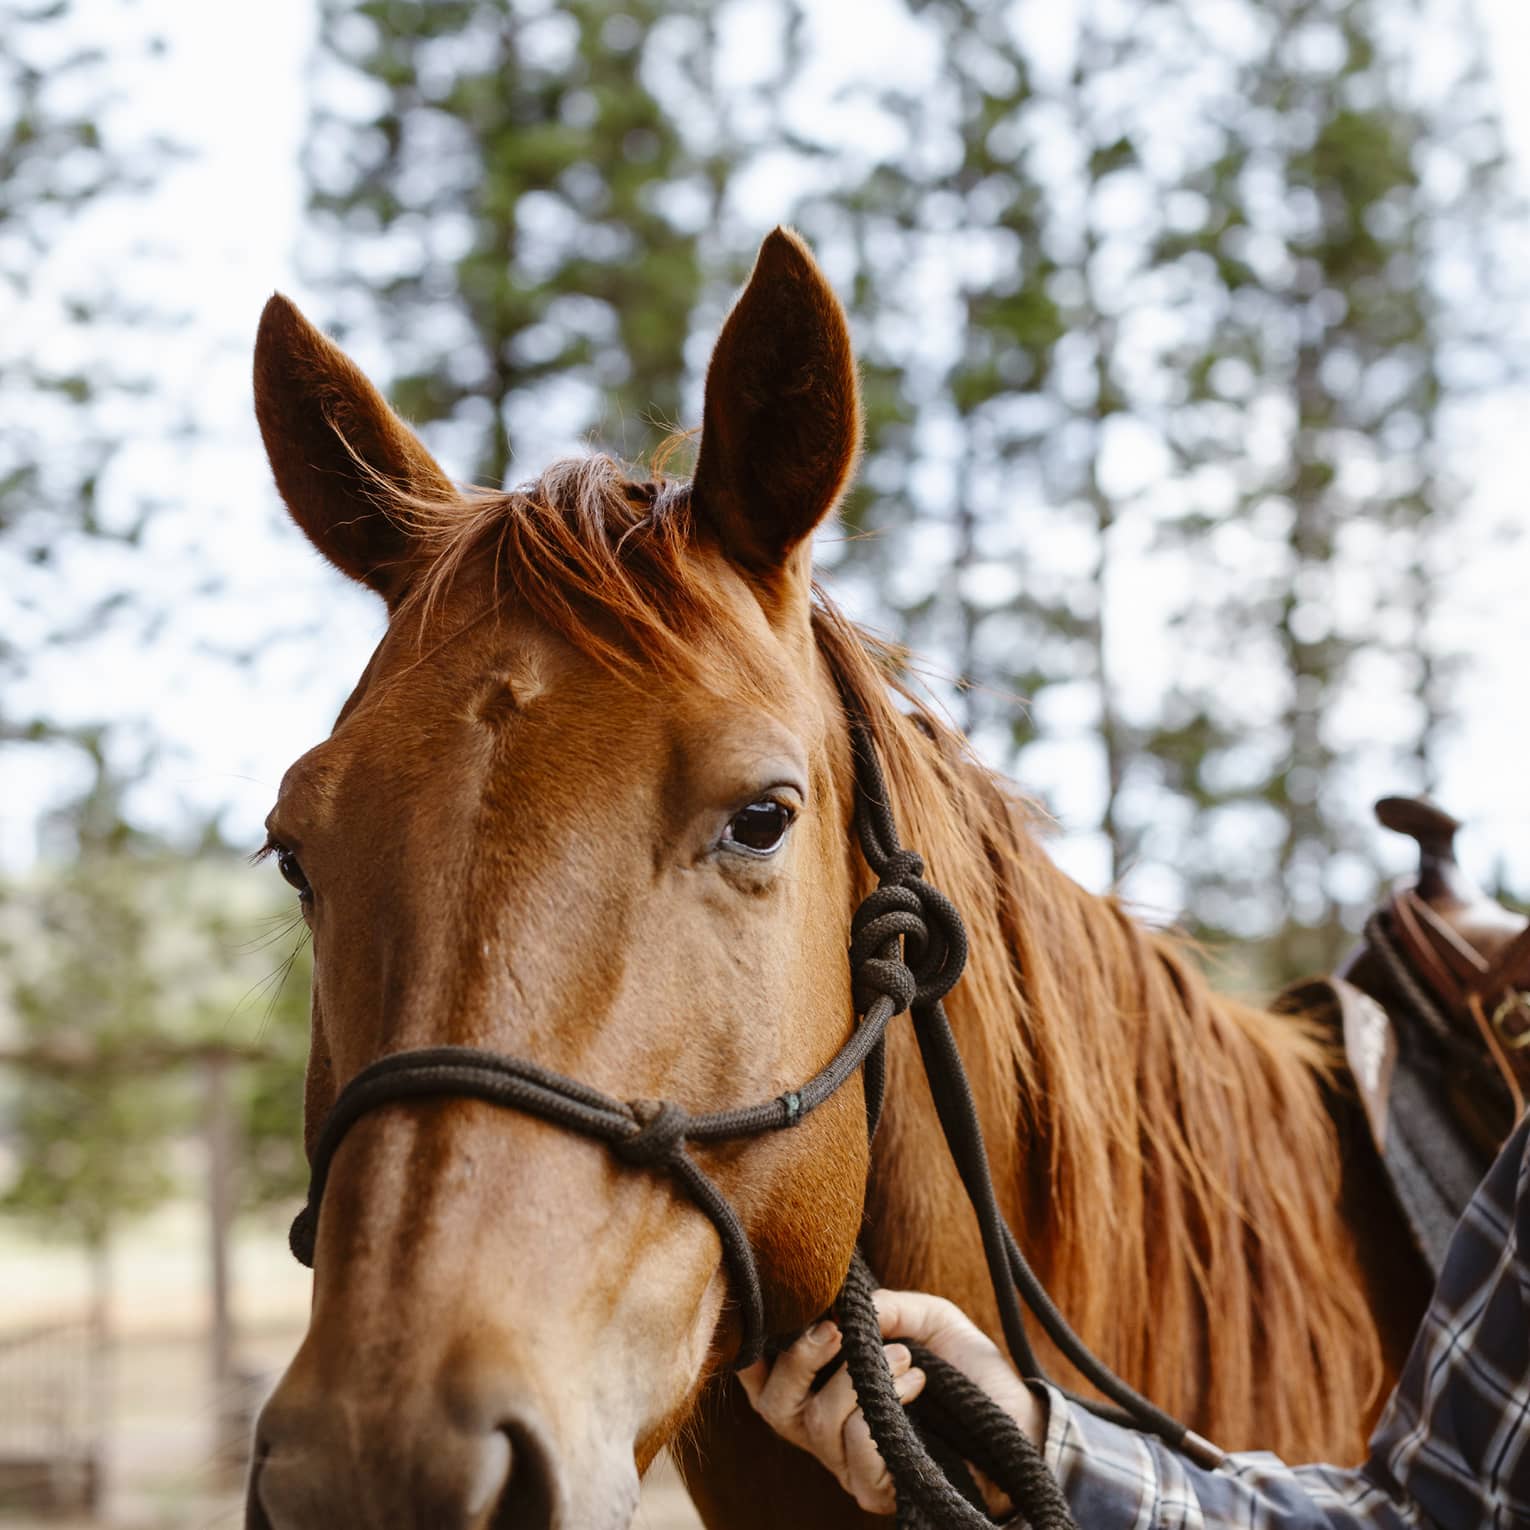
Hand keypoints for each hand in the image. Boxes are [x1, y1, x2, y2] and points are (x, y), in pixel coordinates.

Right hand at [739, 1289, 1044, 1516]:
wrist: (1019, 1422)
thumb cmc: (969, 1371)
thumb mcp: (929, 1319)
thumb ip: (888, 1306)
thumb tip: (849, 1306)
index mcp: (826, 1389)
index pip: (765, 1382)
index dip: (757, 1355)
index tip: (782, 1318)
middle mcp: (827, 1431)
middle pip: (775, 1406)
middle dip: (799, 1360)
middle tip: (835, 1331)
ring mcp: (849, 1465)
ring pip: (821, 1422)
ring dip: (862, 1379)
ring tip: (906, 1358)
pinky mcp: (877, 1488)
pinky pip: (856, 1450)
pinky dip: (885, 1407)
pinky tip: (918, 1386)